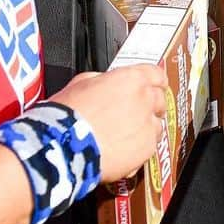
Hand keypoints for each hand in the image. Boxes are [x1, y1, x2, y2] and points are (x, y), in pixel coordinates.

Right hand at [51, 66, 167, 183]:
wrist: (64, 146)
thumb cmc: (67, 116)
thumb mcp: (82, 83)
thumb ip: (104, 80)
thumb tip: (107, 83)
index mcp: (131, 79)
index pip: (156, 74)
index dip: (153, 81)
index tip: (152, 86)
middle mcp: (145, 100)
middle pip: (160, 99)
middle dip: (150, 105)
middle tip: (135, 113)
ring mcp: (148, 125)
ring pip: (157, 124)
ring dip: (145, 127)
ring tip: (124, 135)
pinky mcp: (146, 149)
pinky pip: (151, 146)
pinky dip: (139, 148)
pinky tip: (121, 150)